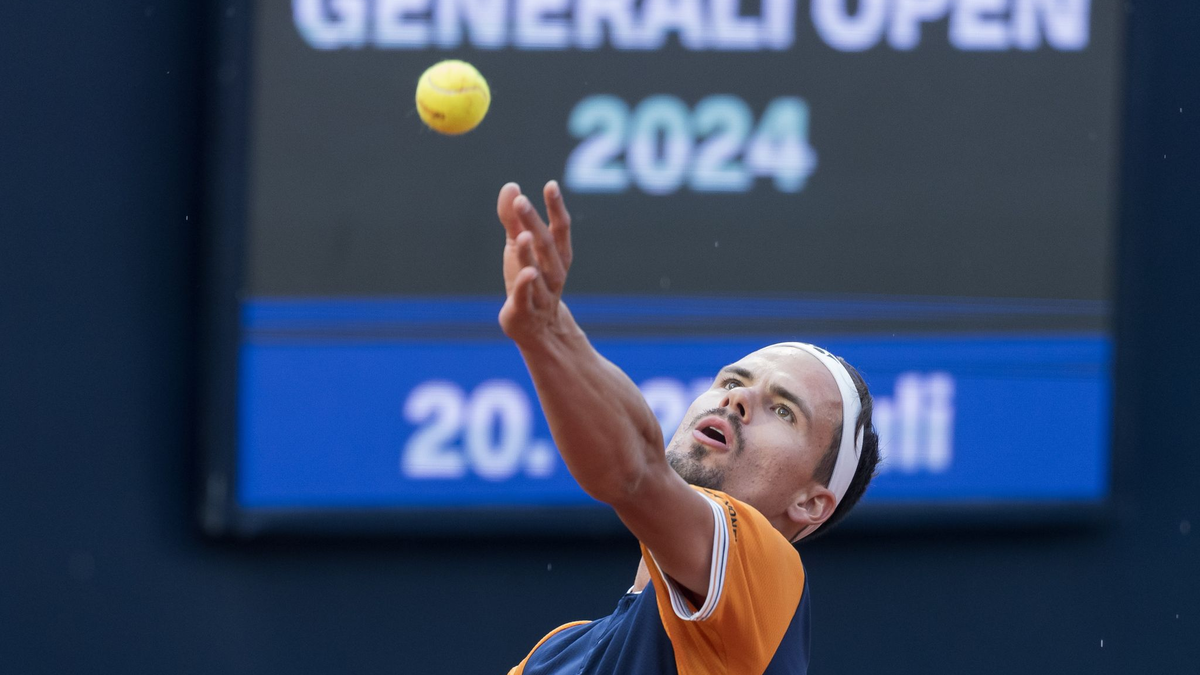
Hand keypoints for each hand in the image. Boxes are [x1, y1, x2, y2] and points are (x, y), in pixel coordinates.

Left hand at [496, 181, 573, 343]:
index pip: (559, 228)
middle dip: (534, 223)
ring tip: (523, 235)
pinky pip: (526, 296)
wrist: (535, 328)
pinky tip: (526, 273)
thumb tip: (511, 187)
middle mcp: (554, 272)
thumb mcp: (518, 247)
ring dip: (530, 253)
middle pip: (546, 245)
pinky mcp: (525, 310)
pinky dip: (526, 285)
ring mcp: (542, 293)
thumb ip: (513, 219)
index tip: (551, 185)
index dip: (555, 207)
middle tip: (521, 202)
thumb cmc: (528, 280)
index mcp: (556, 255)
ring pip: (538, 272)